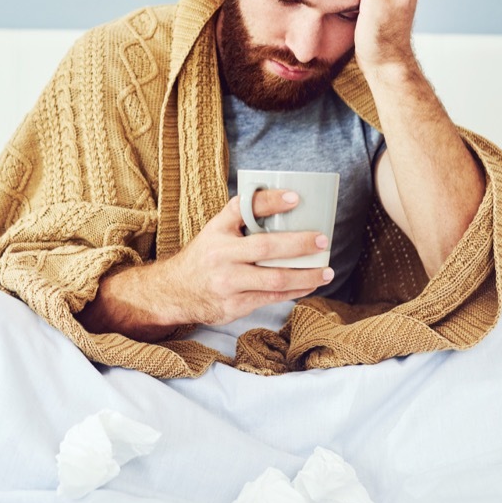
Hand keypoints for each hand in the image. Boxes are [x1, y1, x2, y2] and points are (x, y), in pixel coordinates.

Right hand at [169, 191, 333, 325]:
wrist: (175, 291)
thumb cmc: (205, 257)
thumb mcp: (216, 231)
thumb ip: (242, 220)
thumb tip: (288, 206)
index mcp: (217, 230)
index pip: (243, 208)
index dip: (270, 201)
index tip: (295, 197)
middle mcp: (221, 254)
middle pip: (265, 247)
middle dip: (298, 244)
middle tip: (322, 240)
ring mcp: (227, 282)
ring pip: (274, 279)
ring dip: (305, 275)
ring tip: (326, 270)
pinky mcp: (234, 305)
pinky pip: (272, 298)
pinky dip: (295, 291)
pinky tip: (309, 285)